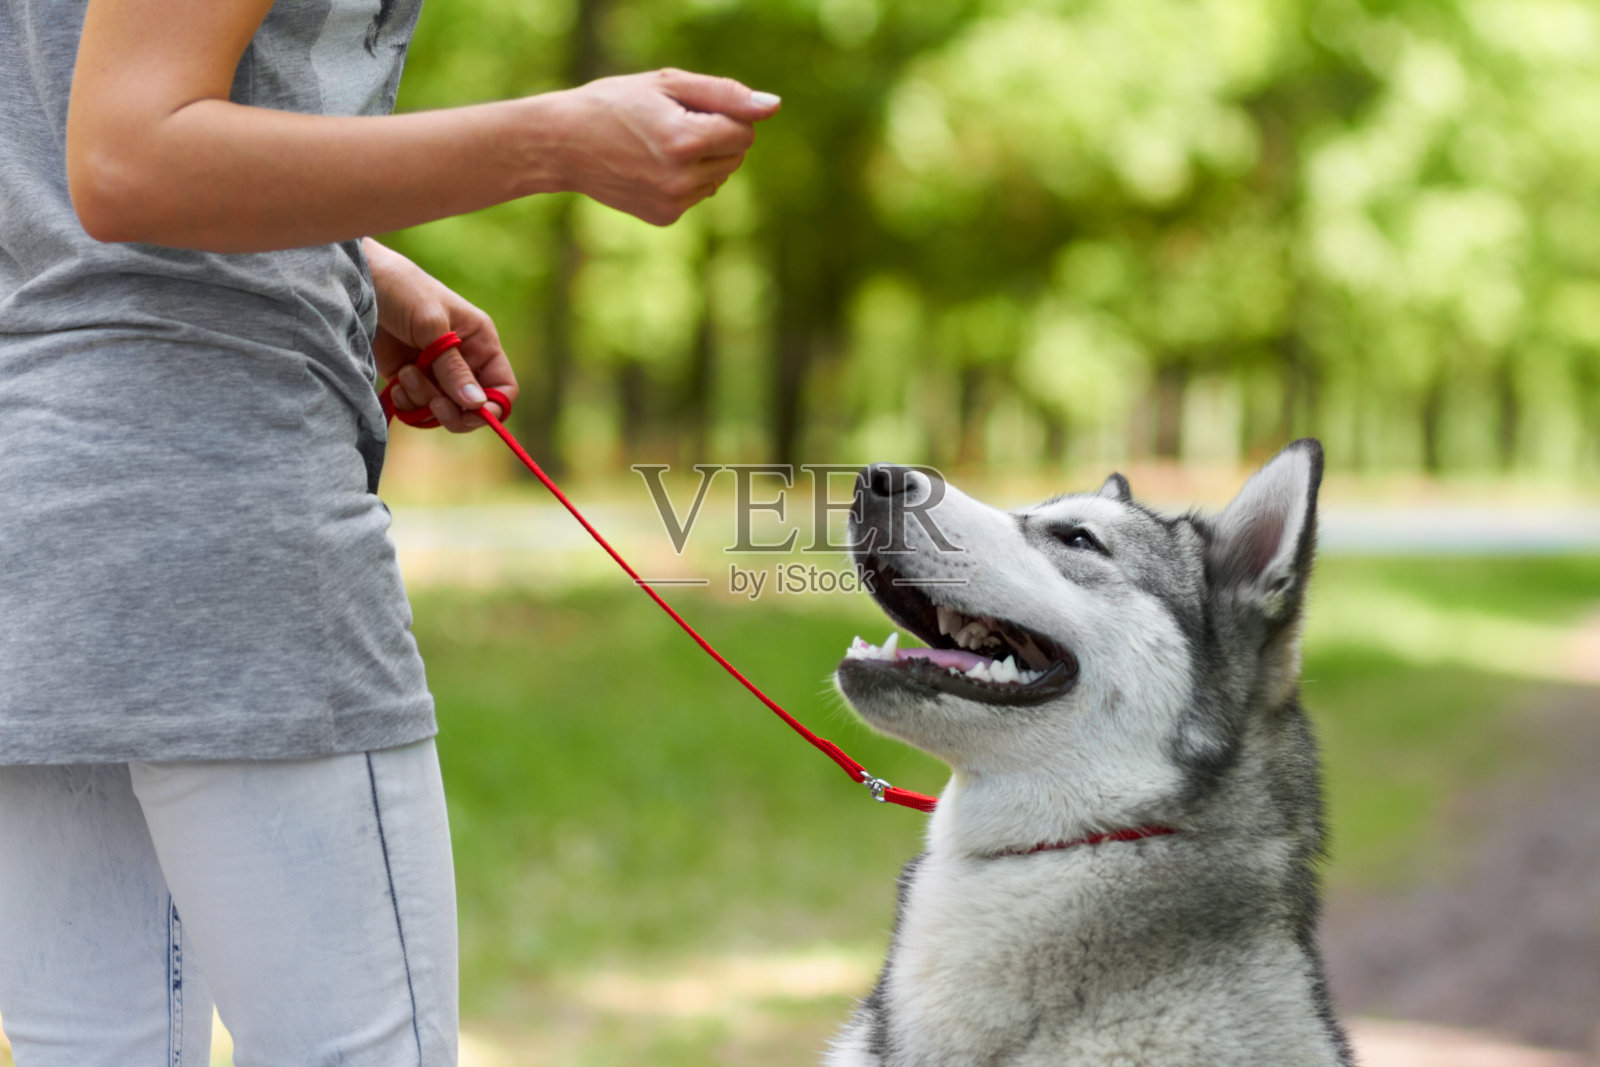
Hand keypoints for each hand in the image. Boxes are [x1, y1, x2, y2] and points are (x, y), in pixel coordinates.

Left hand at [364, 239, 518, 432]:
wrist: (359, 283)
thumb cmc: (403, 290)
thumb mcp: (431, 326)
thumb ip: (453, 368)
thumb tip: (477, 404)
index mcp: (480, 342)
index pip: (502, 387)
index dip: (492, 406)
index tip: (470, 412)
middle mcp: (463, 360)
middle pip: (472, 407)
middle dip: (453, 411)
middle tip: (434, 404)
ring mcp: (435, 372)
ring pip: (443, 410)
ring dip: (423, 401)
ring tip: (406, 373)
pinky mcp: (409, 379)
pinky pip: (416, 408)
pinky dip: (407, 404)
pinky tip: (396, 383)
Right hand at [555, 68, 780, 225]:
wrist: (564, 144)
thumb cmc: (615, 103)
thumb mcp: (668, 84)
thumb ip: (726, 94)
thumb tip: (773, 107)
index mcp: (684, 141)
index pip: (744, 132)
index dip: (725, 115)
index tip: (692, 107)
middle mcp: (681, 178)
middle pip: (737, 157)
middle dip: (718, 138)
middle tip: (673, 124)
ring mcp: (673, 203)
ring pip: (721, 177)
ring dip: (703, 160)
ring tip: (661, 145)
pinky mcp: (665, 217)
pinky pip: (699, 194)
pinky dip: (687, 180)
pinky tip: (653, 167)